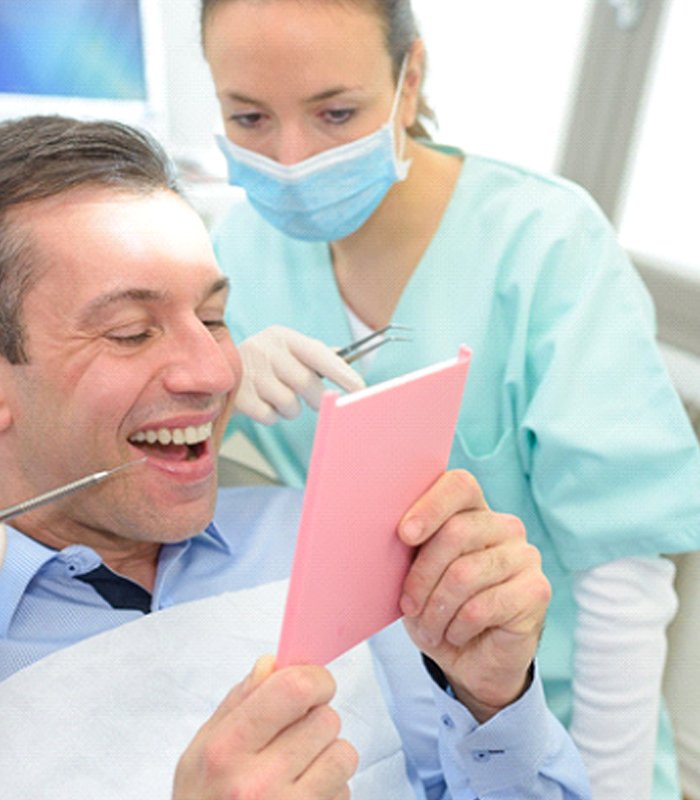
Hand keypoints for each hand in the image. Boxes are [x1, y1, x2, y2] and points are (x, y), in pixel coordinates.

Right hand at [172, 655, 357, 799]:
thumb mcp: (200, 749)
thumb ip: (238, 702)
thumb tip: (272, 664)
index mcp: (227, 749)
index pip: (295, 689)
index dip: (314, 678)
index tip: (312, 685)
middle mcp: (258, 783)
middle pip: (326, 719)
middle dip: (316, 720)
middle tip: (293, 735)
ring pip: (343, 754)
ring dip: (328, 755)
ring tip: (299, 767)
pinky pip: (345, 791)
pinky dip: (330, 789)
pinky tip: (301, 796)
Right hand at [234, 326, 364, 424]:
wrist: (214, 368)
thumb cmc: (264, 363)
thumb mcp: (286, 351)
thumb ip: (316, 355)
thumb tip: (349, 362)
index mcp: (283, 336)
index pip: (318, 353)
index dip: (341, 372)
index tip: (360, 388)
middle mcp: (265, 349)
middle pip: (305, 382)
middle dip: (316, 398)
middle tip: (316, 402)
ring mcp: (249, 371)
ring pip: (289, 403)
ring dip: (290, 408)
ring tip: (278, 398)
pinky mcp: (237, 394)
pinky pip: (269, 416)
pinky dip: (271, 416)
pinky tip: (261, 404)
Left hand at [398, 470, 550, 721]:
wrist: (470, 659)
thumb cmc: (437, 607)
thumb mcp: (414, 574)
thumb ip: (410, 546)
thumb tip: (386, 529)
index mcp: (472, 510)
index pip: (459, 485)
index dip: (431, 506)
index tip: (405, 535)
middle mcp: (504, 526)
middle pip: (456, 532)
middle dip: (422, 575)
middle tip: (408, 606)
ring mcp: (524, 556)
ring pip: (465, 574)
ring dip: (436, 609)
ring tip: (429, 627)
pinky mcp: (536, 590)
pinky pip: (482, 606)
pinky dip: (458, 627)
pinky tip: (456, 634)